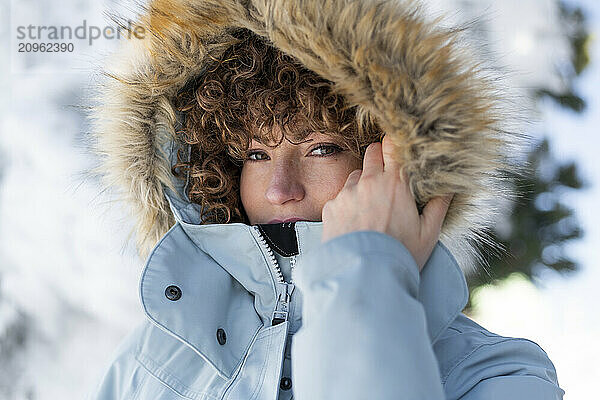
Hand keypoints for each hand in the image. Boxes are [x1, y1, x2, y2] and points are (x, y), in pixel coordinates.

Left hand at [321, 135, 453, 270]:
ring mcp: (346, 194)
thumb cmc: (400, 255)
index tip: (399, 152)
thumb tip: (450, 186)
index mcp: (395, 184)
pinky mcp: (331, 207)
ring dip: (363, 184)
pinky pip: (340, 197)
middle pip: (372, 152)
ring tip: (372, 208)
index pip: (392, 145)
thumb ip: (439, 205)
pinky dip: (348, 204)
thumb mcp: (428, 233)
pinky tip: (356, 224)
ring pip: (356, 175)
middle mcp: (368, 182)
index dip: (396, 146)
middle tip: (388, 178)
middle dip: (380, 159)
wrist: (363, 276)